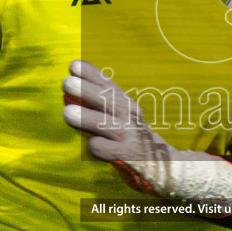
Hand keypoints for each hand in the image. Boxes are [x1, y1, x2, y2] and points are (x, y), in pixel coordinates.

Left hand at [62, 61, 231, 207]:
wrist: (165, 165)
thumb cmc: (133, 136)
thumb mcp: (123, 115)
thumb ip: (102, 102)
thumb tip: (70, 88)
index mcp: (126, 104)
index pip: (108, 85)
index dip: (92, 74)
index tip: (74, 65)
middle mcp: (129, 116)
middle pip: (107, 101)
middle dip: (86, 91)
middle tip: (66, 82)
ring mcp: (129, 136)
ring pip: (105, 125)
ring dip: (86, 118)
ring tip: (67, 113)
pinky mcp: (127, 156)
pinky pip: (108, 151)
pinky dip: (97, 147)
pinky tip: (92, 146)